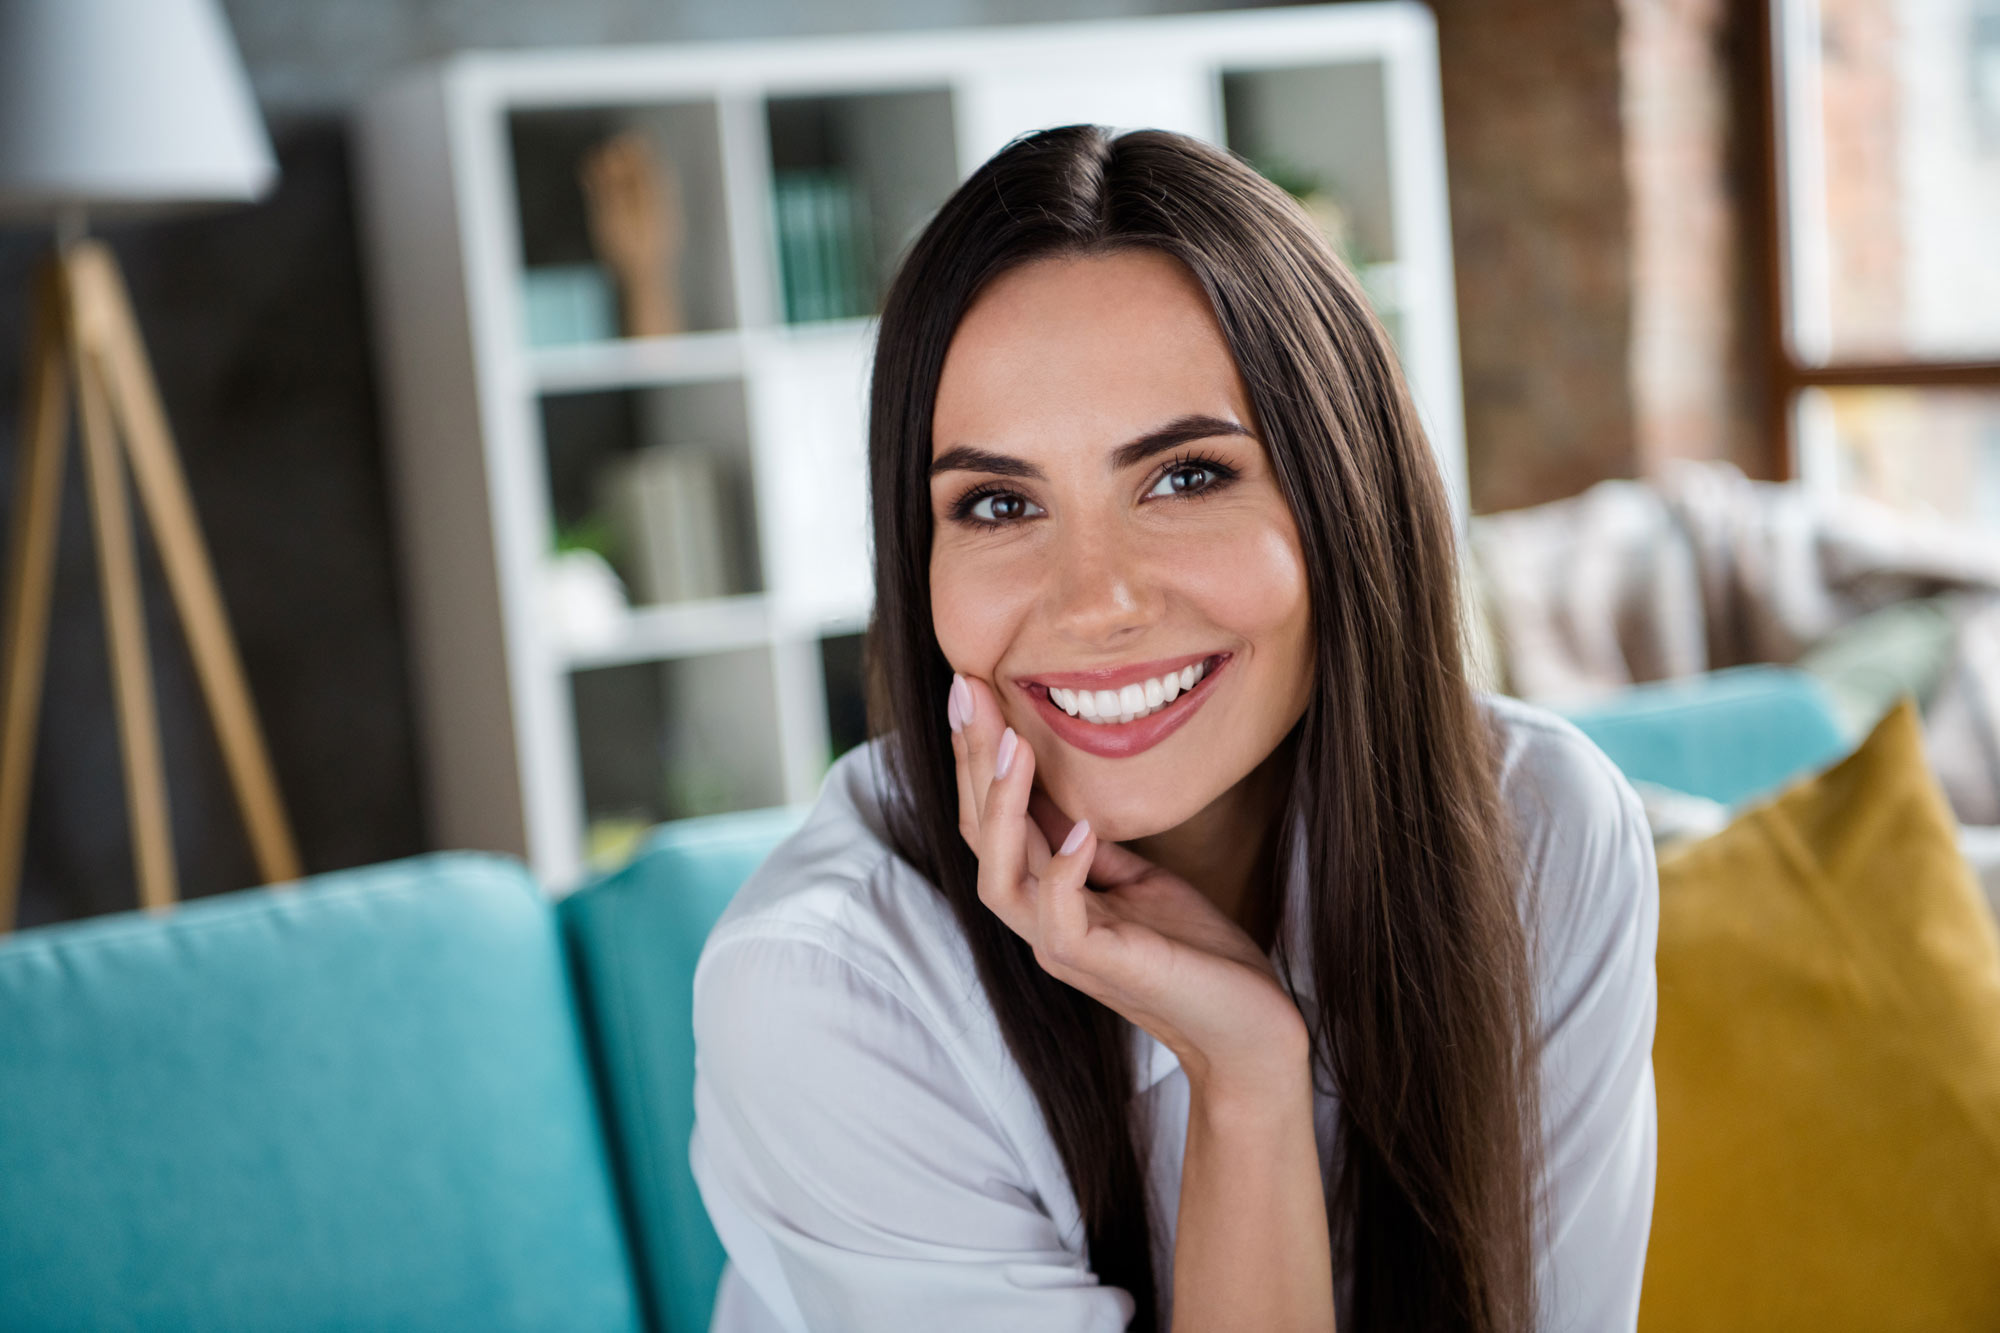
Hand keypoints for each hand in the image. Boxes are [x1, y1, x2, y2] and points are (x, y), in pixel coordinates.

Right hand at [947, 673, 1309, 1097]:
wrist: (1248, 1028)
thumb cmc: (1197, 952)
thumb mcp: (1137, 878)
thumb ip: (1088, 844)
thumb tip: (1056, 788)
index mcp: (1047, 896)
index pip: (990, 820)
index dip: (978, 755)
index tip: (973, 687)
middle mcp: (1041, 921)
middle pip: (978, 838)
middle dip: (971, 761)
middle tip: (967, 691)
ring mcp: (1065, 949)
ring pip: (1000, 878)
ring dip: (1001, 808)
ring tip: (1012, 745)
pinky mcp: (1100, 968)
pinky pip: (1058, 919)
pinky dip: (1062, 870)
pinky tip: (1080, 827)